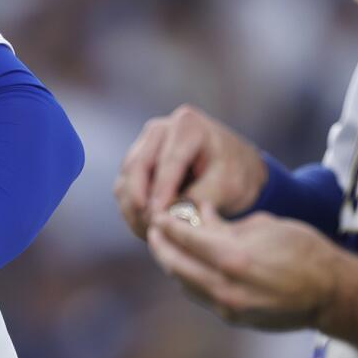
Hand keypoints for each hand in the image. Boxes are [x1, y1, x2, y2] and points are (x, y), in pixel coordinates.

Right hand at [114, 104, 267, 238]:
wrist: (231, 169)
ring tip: (151, 232)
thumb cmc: (233, 173)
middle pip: (138, 165)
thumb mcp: (227, 185)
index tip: (158, 215)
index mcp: (188, 126)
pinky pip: (123, 187)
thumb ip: (200, 198)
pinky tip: (146, 227)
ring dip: (133, 208)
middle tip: (149, 227)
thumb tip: (170, 216)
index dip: (162, 190)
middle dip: (139, 199)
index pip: (170, 160)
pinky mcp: (135, 162)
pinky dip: (131, 209)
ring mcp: (144, 144)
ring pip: (126, 178)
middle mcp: (160, 129)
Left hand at [145, 207, 353, 331]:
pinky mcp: (233, 318)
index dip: (167, 226)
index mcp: (233, 258)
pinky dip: (191, 280)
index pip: (185, 239)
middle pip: (175, 265)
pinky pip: (201, 296)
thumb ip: (228, 225)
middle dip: (160, 246)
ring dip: (173, 264)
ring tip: (168, 247)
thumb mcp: (267, 226)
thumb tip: (201, 215)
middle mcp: (224, 286)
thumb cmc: (305, 252)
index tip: (158, 215)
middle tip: (154, 231)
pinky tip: (191, 267)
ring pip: (185, 284)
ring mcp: (227, 306)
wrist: (332, 295)